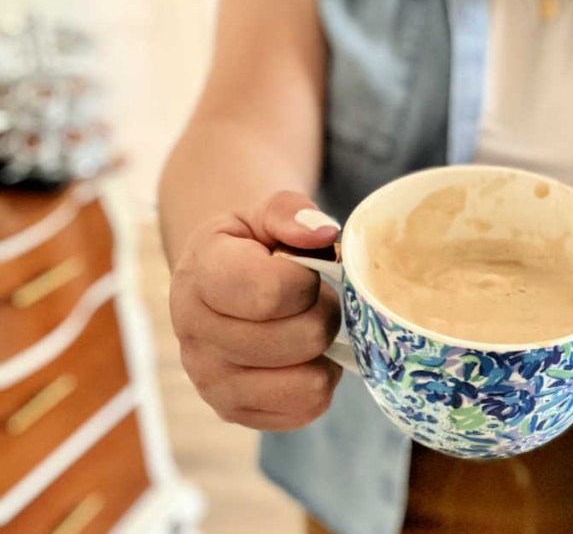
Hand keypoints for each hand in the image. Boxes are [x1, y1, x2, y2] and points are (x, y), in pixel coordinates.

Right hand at [169, 191, 342, 429]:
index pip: (272, 292)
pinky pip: (308, 409)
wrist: (216, 285)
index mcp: (199, 277)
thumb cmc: (249, 247)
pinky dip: (317, 382)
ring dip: (323, 352)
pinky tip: (300, 358)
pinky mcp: (233, 413)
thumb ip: (292, 213)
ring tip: (304, 327)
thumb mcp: (264, 215)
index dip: (307, 280)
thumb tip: (324, 233)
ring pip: (310, 381)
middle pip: (303, 337)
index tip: (303, 271)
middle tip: (312, 300)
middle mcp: (194, 335)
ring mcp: (210, 382)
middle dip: (323, 313)